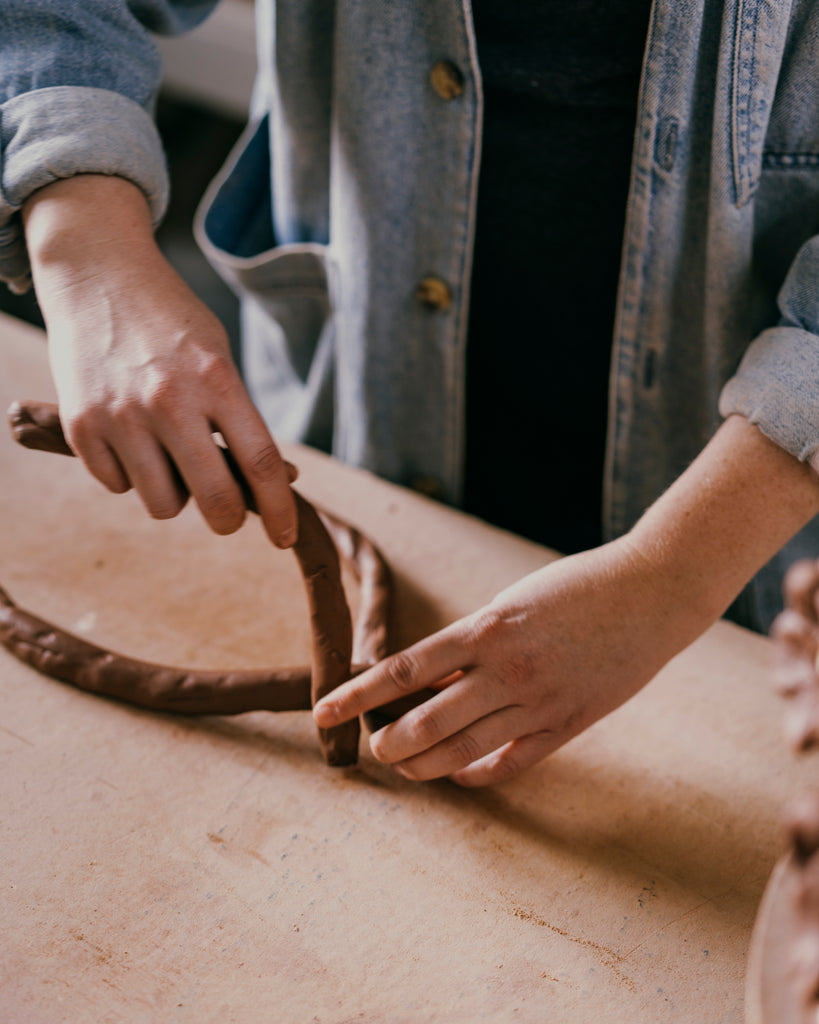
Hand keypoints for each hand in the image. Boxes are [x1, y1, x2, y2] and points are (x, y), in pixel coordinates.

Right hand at [23, 175, 296, 546]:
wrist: (98, 273)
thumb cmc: (171, 322)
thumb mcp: (219, 358)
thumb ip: (240, 419)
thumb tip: (277, 481)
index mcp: (217, 379)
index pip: (262, 463)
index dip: (280, 510)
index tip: (286, 537)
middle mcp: (170, 401)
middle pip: (215, 500)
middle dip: (227, 520)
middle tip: (224, 514)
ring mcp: (121, 415)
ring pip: (163, 505)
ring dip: (172, 494)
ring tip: (166, 454)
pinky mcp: (80, 425)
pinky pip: (116, 487)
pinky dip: (127, 474)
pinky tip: (128, 437)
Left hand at [315, 536, 686, 785]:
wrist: (653, 594)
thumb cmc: (577, 587)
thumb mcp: (513, 602)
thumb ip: (472, 641)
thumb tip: (429, 679)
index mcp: (486, 629)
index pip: (404, 669)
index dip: (358, 695)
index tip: (325, 711)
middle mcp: (507, 670)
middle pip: (427, 722)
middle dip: (388, 742)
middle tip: (372, 747)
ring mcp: (539, 702)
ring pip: (463, 750)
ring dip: (423, 764)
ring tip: (400, 765)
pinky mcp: (568, 724)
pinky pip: (511, 762)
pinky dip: (477, 773)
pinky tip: (458, 774)